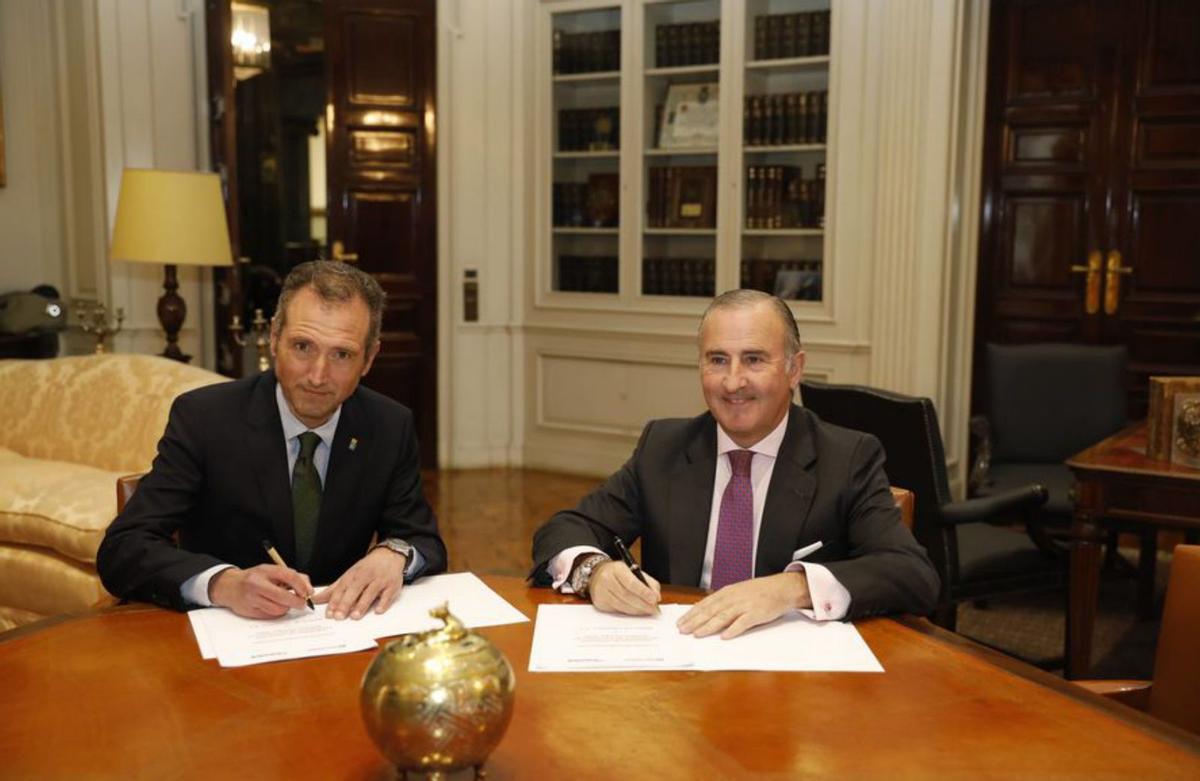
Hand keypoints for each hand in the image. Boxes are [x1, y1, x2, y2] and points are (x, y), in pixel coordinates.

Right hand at [209, 564, 312, 618]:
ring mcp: (252, 598)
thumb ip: (292, 577)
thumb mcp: (272, 571)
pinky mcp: (249, 611)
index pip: (289, 576)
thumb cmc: (255, 578)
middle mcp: (257, 584)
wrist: (230, 586)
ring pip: (278, 609)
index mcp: (265, 570)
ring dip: (286, 608)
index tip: (307, 592)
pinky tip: (273, 606)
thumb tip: (308, 589)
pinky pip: (270, 615)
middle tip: (302, 603)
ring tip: (284, 603)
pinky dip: (276, 613)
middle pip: (283, 596)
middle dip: (297, 601)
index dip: (301, 585)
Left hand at [312, 547, 405, 619]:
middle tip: (339, 616)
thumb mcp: (349, 575)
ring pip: (371, 592)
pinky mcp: (392, 585)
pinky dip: (384, 602)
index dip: (335, 601)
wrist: (389, 555)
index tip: (329, 613)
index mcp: (353, 574)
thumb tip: (315, 600)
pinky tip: (378, 611)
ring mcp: (380, 580)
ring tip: (355, 616)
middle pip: (355, 589)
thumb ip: (333, 590)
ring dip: (363, 604)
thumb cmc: (367, 568)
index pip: (342, 588)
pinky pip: (388, 594)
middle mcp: (366, 576)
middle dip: (346, 603)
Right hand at [588, 561, 660, 615]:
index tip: (654, 600)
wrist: (597, 574)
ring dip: (637, 610)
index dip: (644, 592)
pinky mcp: (600, 603)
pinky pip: (617, 610)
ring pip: (622, 605)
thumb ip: (648, 582)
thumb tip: (656, 597)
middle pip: (627, 596)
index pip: (631, 582)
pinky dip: (629, 612)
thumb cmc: (619, 573)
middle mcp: (607, 579)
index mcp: (617, 569)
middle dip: (643, 604)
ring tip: (647, 611)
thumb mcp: (633, 571)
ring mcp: (601, 592)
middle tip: (654, 609)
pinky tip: (636, 611)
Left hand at [677, 572, 810, 639]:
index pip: (705, 604)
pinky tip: (724, 637)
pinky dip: (733, 629)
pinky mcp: (756, 614)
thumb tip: (704, 608)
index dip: (691, 614)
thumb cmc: (759, 591)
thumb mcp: (737, 591)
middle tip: (682, 630)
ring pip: (723, 617)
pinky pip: (743, 623)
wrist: (781, 588)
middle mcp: (733, 598)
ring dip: (709, 626)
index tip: (680, 622)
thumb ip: (722, 600)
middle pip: (710, 611)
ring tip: (697, 634)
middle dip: (695, 621)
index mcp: (727, 592)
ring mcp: (744, 605)